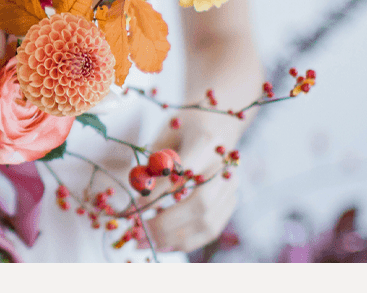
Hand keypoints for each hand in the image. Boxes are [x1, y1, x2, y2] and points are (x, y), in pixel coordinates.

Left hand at [141, 126, 239, 252]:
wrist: (216, 124)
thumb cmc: (182, 128)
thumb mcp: (163, 135)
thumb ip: (152, 162)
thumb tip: (138, 192)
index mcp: (205, 141)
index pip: (183, 173)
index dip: (159, 192)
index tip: (135, 206)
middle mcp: (224, 167)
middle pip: (200, 203)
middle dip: (166, 222)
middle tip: (138, 231)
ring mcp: (231, 187)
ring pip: (208, 223)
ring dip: (173, 238)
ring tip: (144, 242)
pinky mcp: (230, 202)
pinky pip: (211, 229)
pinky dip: (186, 241)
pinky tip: (162, 243)